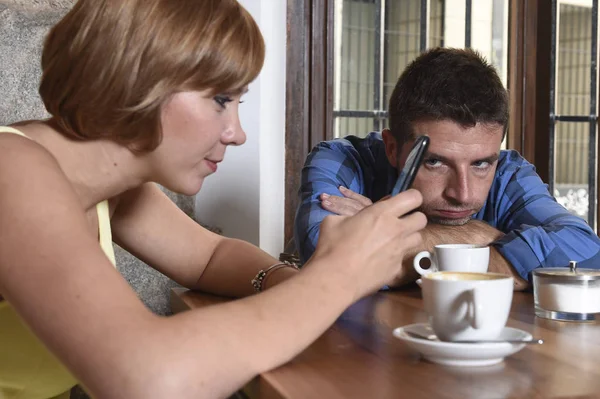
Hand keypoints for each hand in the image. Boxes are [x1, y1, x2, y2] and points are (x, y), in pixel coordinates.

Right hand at [308, 189, 426, 300]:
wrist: (335, 278)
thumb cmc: (332, 247)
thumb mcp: (335, 221)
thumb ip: (352, 215)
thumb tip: (356, 218)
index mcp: (382, 213)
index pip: (413, 197)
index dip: (411, 198)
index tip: (403, 203)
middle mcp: (396, 230)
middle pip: (422, 219)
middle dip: (413, 218)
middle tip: (400, 222)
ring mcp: (399, 250)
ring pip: (418, 238)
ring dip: (408, 237)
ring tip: (394, 240)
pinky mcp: (397, 268)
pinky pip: (404, 258)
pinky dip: (396, 257)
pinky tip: (383, 260)